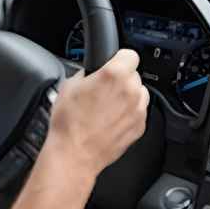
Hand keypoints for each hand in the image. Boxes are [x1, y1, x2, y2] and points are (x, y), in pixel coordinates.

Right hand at [43, 49, 148, 179]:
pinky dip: (129, 113)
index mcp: (114, 75)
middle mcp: (130, 91)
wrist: (74, 154)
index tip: (114, 63)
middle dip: (121, 80)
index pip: (130, 55)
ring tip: (108, 107)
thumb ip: (87, 74)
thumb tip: (92, 73)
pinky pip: (138, 112)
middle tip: (104, 90)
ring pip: (139, 93)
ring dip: (128, 96)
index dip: (119, 59)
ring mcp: (138, 110)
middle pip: (134, 75)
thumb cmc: (69, 124)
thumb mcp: (69, 86)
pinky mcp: (140, 126)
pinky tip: (111, 120)